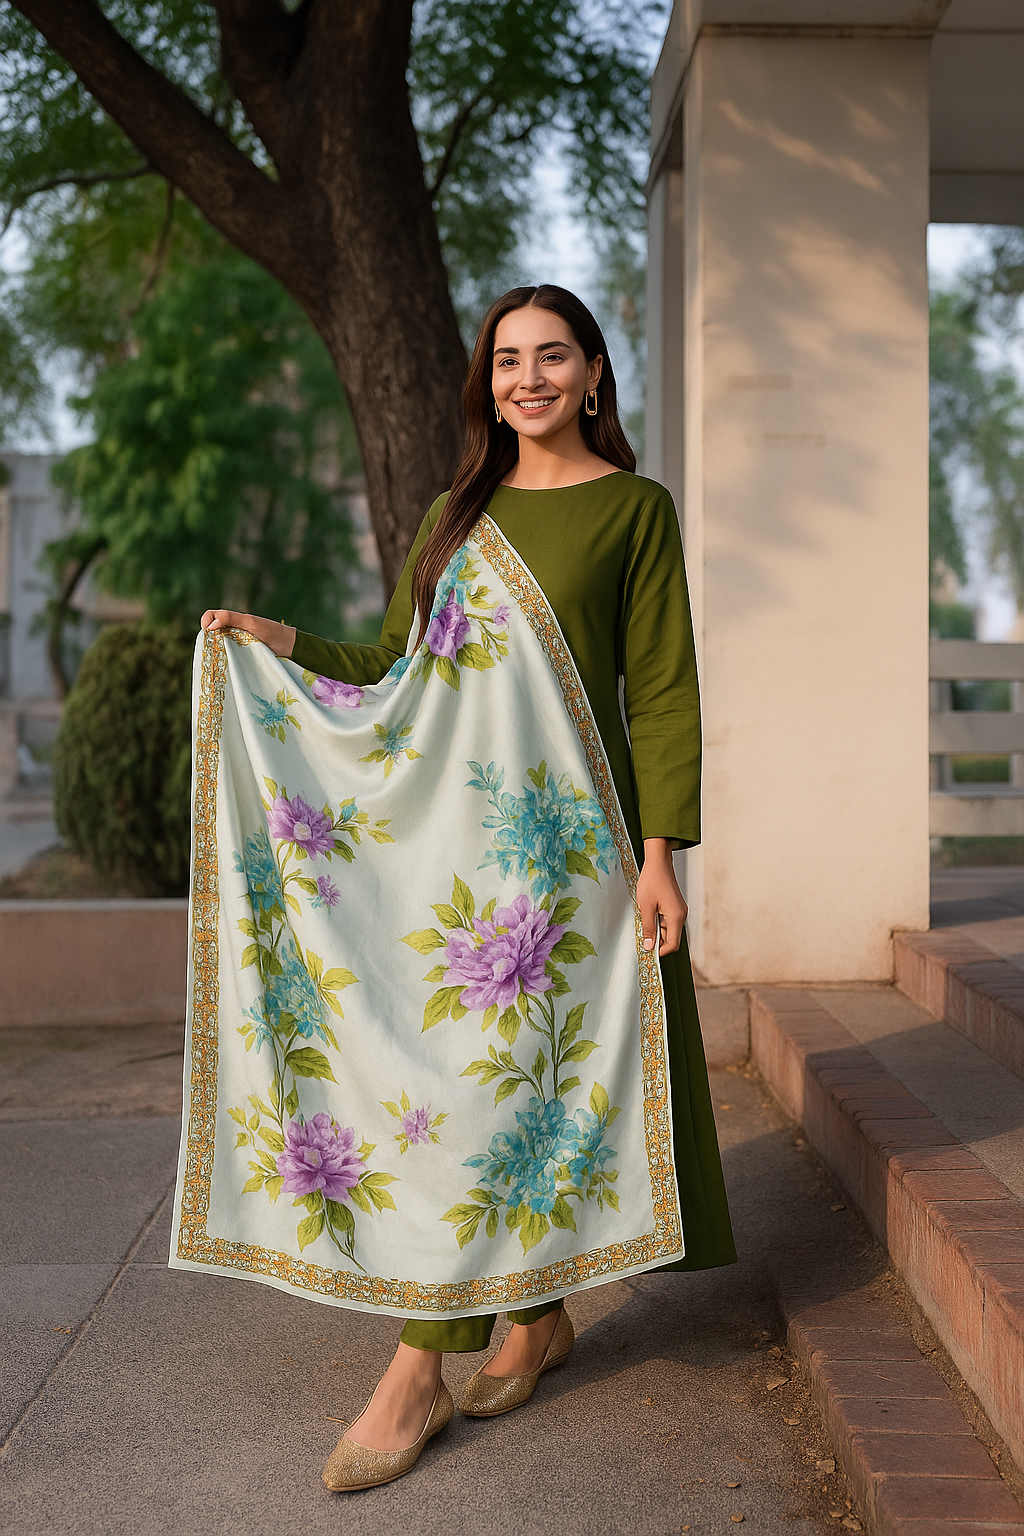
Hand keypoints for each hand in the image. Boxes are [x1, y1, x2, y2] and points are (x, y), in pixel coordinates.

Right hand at [200, 609, 295, 657]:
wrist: (288, 647)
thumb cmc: (270, 631)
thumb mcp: (249, 622)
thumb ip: (230, 619)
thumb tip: (210, 627)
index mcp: (232, 620)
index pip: (211, 616)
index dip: (206, 621)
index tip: (208, 632)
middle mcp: (232, 631)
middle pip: (211, 633)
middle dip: (207, 639)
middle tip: (211, 648)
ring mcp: (236, 644)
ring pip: (217, 646)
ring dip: (214, 651)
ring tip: (217, 658)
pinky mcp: (240, 657)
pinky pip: (227, 657)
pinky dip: (223, 660)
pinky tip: (224, 665)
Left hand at [636, 838, 686, 956]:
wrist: (658, 862)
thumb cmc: (652, 881)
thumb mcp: (645, 906)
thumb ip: (648, 928)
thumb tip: (648, 946)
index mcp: (676, 917)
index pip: (672, 944)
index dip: (660, 951)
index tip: (647, 951)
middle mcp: (681, 915)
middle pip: (671, 938)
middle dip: (657, 940)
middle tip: (642, 936)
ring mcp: (679, 911)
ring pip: (669, 930)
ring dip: (656, 930)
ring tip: (644, 921)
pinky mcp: (675, 906)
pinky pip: (668, 921)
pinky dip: (658, 922)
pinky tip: (648, 914)